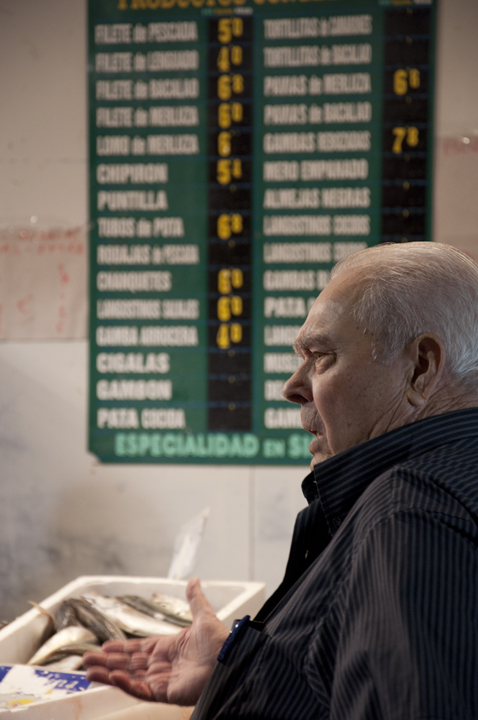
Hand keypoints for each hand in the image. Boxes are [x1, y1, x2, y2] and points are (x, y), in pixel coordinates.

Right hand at [83, 578, 228, 705]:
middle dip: (107, 662)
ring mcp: (162, 680)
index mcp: (169, 648)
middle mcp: (163, 665)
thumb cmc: (222, 643)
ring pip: (129, 677)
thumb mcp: (205, 617)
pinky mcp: (165, 693)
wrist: (231, 661)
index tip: (104, 647)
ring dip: (109, 674)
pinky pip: (140, 689)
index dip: (121, 649)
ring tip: (88, 670)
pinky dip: (126, 684)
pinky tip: (112, 677)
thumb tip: (193, 579)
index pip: (139, 649)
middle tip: (86, 660)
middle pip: (128, 664)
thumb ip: (195, 599)